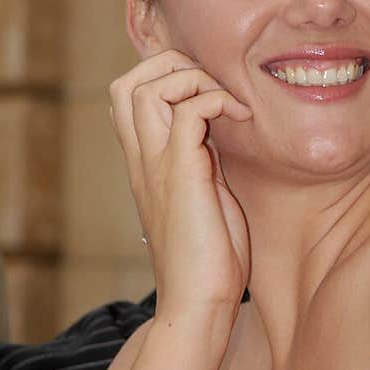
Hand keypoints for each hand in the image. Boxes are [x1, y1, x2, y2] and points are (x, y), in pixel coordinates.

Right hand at [110, 51, 252, 318]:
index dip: (166, 76)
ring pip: (147, 87)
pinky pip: (186, 114)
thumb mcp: (205, 196)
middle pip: (128, 81)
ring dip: (194, 80)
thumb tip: (217, 133)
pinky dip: (215, 101)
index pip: (129, 95)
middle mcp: (143, 159)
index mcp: (146, 163)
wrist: (200, 303)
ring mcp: (158, 166)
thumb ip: (202, 162)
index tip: (212, 96)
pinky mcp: (182, 176)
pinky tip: (241, 119)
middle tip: (217, 90)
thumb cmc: (209, 260)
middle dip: (175, 66)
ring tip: (228, 104)